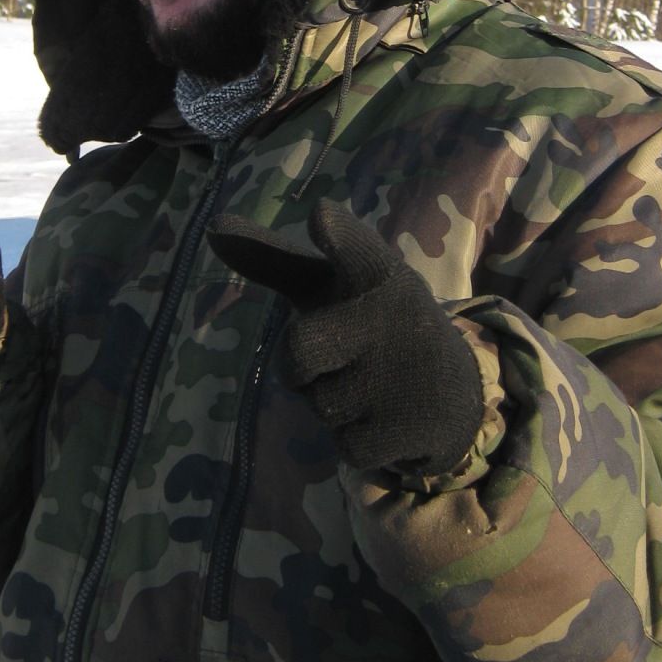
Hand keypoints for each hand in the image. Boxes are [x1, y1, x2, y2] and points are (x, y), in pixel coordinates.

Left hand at [207, 198, 483, 474]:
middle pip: (297, 354)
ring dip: (334, 404)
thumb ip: (273, 259)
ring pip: (320, 405)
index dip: (337, 235)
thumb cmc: (367, 324)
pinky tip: (390, 418)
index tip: (321, 215)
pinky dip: (357, 439)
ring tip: (373, 387)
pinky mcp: (410, 425)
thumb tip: (210, 227)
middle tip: (336, 359)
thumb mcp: (329, 287)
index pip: (354, 249)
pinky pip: (346, 446)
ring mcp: (405, 372)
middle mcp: (394, 316)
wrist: (451, 389)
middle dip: (301, 369)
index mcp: (374, 274)